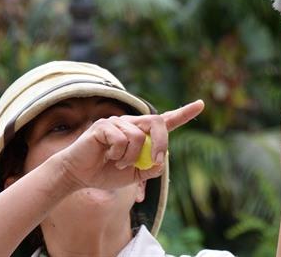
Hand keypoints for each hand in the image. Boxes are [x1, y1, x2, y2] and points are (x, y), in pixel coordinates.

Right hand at [56, 100, 204, 190]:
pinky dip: (118, 154)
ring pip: (139, 137)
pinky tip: (107, 156)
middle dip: (161, 144)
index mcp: (142, 133)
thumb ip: (151, 168)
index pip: (166, 121)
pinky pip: (121, 138)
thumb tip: (160, 160)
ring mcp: (118, 121)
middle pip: (158, 122)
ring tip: (118, 163)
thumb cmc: (107, 173)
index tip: (200, 104)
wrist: (80, 176)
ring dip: (131, 158)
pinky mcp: (104, 125)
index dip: (184, 113)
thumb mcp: (135, 175)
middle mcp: (132, 123)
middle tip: (154, 163)